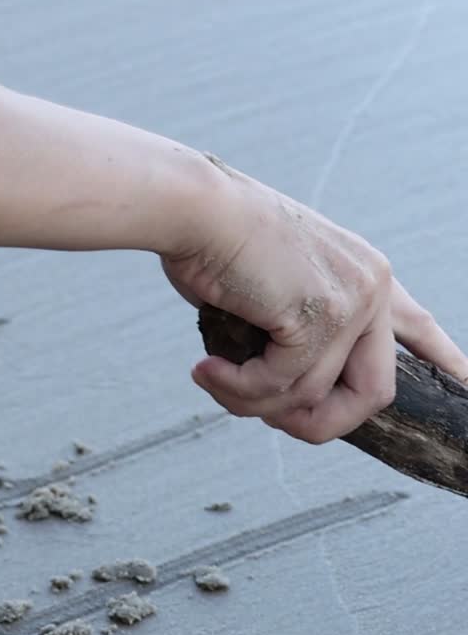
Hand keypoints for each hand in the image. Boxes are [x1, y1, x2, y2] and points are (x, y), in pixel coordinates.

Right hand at [163, 158, 467, 441]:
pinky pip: (282, 385)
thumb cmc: (215, 246)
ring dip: (253, 402)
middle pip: (374, 394)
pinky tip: (206, 369)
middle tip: (268, 418)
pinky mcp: (324, 315)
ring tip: (212, 380)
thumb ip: (294, 339)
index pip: (417, 326)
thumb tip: (283, 403)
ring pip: (312, 397)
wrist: (193, 209)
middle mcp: (372, 285)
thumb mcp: (269, 295)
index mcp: (365, 274)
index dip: (443, 360)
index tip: (467, 382)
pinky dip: (238, 388)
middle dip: (319, 424)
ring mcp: (354, 300)